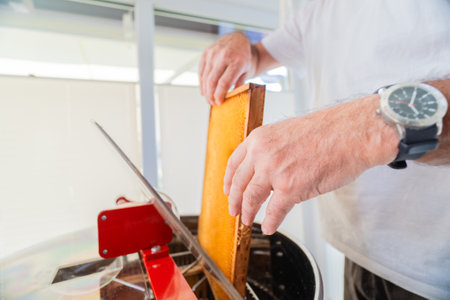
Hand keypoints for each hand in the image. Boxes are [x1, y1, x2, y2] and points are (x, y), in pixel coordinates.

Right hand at [199, 32, 256, 104]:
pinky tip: (204, 90)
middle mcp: (224, 56)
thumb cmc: (243, 57)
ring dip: (205, 90)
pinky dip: (201, 82)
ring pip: (205, 77)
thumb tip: (231, 97)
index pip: (224, 83)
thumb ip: (240, 84)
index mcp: (237, 62)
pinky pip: (201, 70)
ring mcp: (213, 53)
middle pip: (212, 81)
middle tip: (212, 103)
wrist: (238, 39)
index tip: (218, 103)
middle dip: (211, 95)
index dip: (219, 95)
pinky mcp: (206, 52)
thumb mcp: (247, 70)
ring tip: (208, 98)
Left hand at [223, 95, 397, 234]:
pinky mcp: (290, 187)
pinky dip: (270, 222)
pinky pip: (274, 211)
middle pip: (239, 183)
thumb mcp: (287, 132)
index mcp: (259, 138)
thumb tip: (265, 170)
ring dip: (248, 213)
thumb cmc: (328, 131)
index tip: (228, 190)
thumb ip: (271, 149)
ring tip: (248, 220)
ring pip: (252, 198)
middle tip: (234, 210)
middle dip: (235, 200)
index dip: (229, 180)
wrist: (352, 133)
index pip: (234, 162)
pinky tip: (269, 226)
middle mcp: (262, 153)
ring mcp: (275, 171)